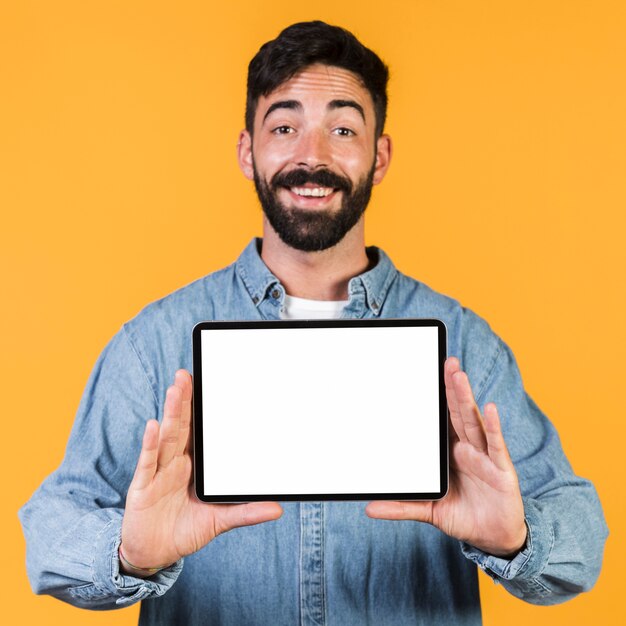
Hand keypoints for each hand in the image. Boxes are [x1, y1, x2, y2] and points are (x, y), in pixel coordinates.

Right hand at [120, 370, 282, 574]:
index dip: (200, 410)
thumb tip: (277, 508)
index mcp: (192, 465)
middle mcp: (174, 463)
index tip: (208, 384)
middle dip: (184, 401)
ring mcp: (157, 472)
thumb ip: (245, 512)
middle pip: (180, 426)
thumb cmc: (185, 530)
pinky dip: (150, 444)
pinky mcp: (142, 487)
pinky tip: (153, 425)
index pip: (197, 432)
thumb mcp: (219, 520)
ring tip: (176, 389)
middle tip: (187, 374)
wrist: (154, 555)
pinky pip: (147, 462)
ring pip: (166, 438)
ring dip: (171, 413)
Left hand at [366, 357, 526, 556]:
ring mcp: (485, 456)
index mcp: (450, 452)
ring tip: (458, 374)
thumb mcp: (429, 510)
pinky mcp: (501, 470)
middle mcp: (468, 448)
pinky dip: (493, 426)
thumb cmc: (464, 516)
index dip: (435, 399)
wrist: (494, 539)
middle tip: (444, 361)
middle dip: (451, 387)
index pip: (441, 420)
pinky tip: (490, 408)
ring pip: (473, 422)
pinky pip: (495, 445)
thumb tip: (369, 508)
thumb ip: (402, 506)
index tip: (423, 374)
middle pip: (458, 412)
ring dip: (466, 397)